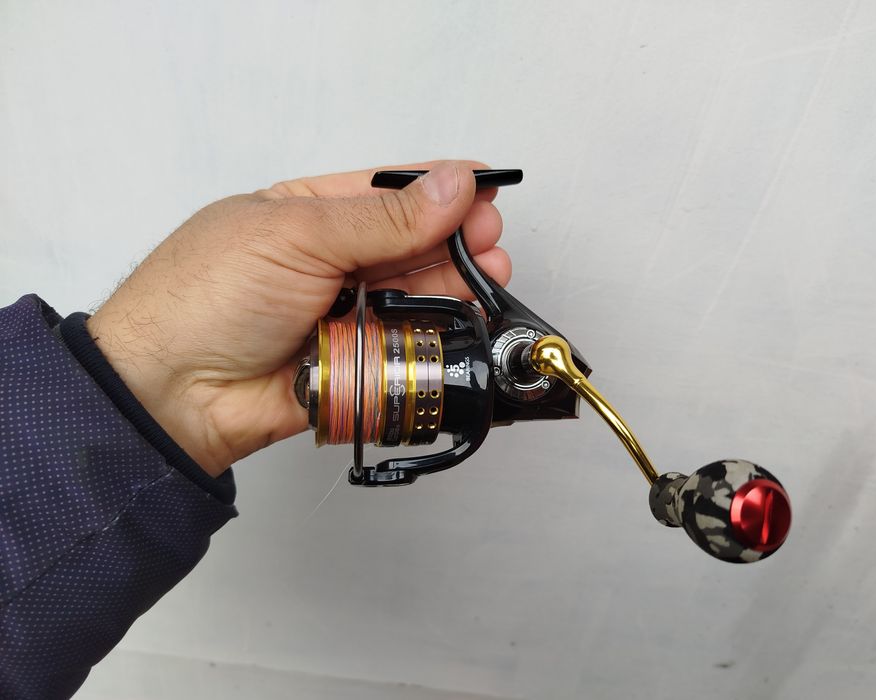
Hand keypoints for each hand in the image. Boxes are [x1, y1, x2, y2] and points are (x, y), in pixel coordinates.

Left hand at [86, 161, 509, 476]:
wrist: (173, 394)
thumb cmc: (209, 298)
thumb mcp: (298, 236)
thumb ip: (383, 219)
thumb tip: (452, 184)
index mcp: (308, 213)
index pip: (387, 191)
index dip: (439, 186)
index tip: (486, 185)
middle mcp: (330, 261)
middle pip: (410, 243)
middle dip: (455, 238)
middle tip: (490, 239)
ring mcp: (344, 312)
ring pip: (415, 294)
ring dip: (455, 283)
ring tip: (488, 275)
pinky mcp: (356, 361)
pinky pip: (406, 344)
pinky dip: (437, 333)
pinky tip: (463, 319)